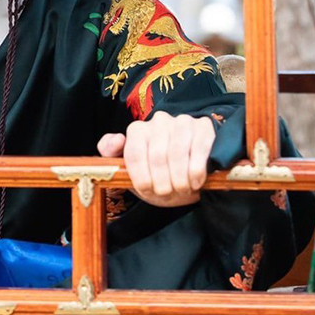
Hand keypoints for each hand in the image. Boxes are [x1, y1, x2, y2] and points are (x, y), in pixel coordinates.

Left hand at [97, 112, 215, 207]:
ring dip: (180, 178)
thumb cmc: (154, 174)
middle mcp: (159, 121)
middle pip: (157, 155)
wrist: (186, 177)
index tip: (147, 191)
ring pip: (177, 152)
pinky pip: (199, 149)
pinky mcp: (203, 127)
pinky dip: (196, 171)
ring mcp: (182, 122)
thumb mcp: (129, 168)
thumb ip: (110, 152)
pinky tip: (195, 182)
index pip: (135, 154)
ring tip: (181, 189)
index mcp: (138, 130)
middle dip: (162, 182)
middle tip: (166, 193)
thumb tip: (118, 140)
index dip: (141, 177)